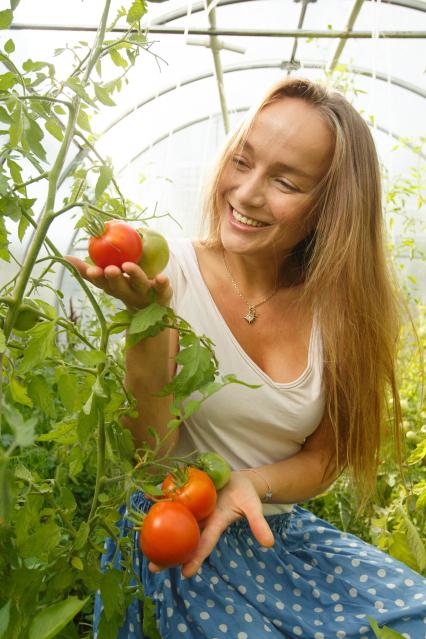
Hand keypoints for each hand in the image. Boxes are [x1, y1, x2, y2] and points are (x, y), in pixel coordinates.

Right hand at [65, 256, 171, 308]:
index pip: (102, 283)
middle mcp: (128, 292)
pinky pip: (163, 289)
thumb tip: (65, 257)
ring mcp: (145, 294)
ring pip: (139, 285)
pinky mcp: (162, 294)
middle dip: (114, 278)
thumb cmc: (126, 288)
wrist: (152, 311)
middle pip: (120, 286)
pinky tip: (162, 277)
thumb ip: (88, 270)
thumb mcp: (107, 281)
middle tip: (109, 269)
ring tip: (128, 266)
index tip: (91, 270)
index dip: (96, 277)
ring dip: (135, 276)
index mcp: (113, 288)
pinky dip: (162, 284)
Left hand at [148, 471, 274, 577]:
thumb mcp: (253, 508)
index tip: (185, 574)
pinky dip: (162, 504)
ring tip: (143, 543)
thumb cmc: (246, 495)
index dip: (196, 558)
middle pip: (183, 539)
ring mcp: (193, 509)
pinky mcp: (189, 496)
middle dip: (169, 554)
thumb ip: (258, 524)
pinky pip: (174, 502)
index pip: (204, 544)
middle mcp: (201, 520)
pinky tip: (147, 507)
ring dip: (160, 531)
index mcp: (216, 524)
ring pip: (175, 523)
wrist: (239, 479)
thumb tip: (269, 544)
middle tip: (153, 567)